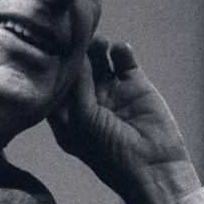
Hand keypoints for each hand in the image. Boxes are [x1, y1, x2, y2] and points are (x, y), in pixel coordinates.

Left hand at [48, 38, 200, 203]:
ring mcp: (112, 93)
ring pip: (99, 62)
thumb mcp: (83, 119)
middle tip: (78, 37)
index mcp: (67, 117)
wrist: (153, 167)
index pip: (55, 86)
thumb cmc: (109, 151)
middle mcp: (87, 102)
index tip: (50, 46)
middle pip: (77, 70)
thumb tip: (75, 54)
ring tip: (100, 42)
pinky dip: (121, 52)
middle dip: (76, 53)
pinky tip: (119, 49)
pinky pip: (125, 62)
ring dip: (97, 49)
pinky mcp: (135, 86)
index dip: (53, 68)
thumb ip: (77, 85)